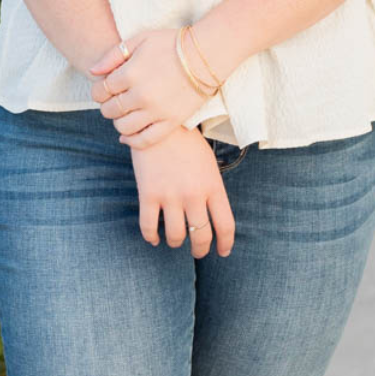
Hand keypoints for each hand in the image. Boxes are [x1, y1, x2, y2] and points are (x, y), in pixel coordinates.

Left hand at [87, 26, 211, 148]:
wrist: (207, 55)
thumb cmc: (172, 43)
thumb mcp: (140, 39)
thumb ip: (114, 55)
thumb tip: (93, 71)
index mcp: (130, 73)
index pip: (101, 90)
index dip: (98, 91)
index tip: (104, 89)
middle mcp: (140, 95)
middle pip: (110, 110)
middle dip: (107, 106)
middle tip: (114, 100)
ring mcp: (156, 111)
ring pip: (123, 127)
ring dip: (118, 122)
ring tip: (123, 113)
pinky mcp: (171, 122)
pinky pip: (145, 140)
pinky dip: (132, 141)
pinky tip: (127, 136)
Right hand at [130, 126, 235, 256]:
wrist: (160, 123)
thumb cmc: (187, 143)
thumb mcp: (209, 165)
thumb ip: (212, 190)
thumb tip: (212, 217)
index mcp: (213, 187)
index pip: (226, 225)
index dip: (225, 244)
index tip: (222, 252)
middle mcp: (194, 195)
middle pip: (201, 236)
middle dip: (200, 250)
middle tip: (198, 252)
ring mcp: (170, 196)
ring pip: (176, 236)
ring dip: (176, 243)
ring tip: (175, 241)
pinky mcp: (148, 194)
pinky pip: (148, 227)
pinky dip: (151, 237)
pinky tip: (154, 238)